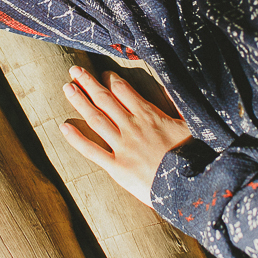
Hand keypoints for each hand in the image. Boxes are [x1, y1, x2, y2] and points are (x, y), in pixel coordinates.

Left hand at [60, 65, 191, 206]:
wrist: (188, 186)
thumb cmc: (193, 155)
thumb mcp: (191, 124)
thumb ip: (178, 104)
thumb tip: (172, 86)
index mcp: (149, 115)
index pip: (124, 90)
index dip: (111, 79)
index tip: (103, 73)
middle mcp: (132, 126)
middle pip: (105, 99)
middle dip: (88, 83)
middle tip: (75, 71)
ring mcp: (122, 146)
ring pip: (95, 119)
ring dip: (80, 102)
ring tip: (67, 88)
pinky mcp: (116, 167)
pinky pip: (92, 150)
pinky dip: (76, 138)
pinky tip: (63, 127)